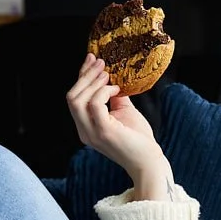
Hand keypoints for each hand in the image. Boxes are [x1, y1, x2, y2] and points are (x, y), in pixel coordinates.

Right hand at [65, 54, 167, 179]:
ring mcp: (91, 132)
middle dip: (85, 76)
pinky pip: (94, 104)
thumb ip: (114, 96)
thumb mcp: (123, 111)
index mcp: (86, 126)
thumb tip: (112, 76)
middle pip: (71, 97)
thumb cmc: (137, 139)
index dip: (82, 76)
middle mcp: (84, 130)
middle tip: (101, 63)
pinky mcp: (103, 132)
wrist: (148, 161)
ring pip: (77, 100)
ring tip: (108, 75)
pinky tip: (116, 90)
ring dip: (93, 82)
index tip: (92, 59)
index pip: (75, 98)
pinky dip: (103, 92)